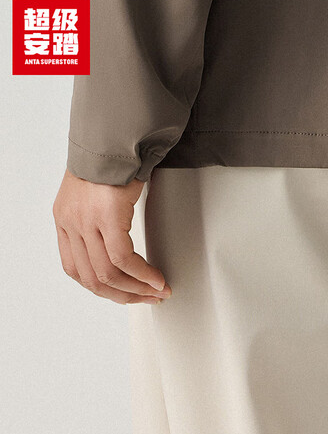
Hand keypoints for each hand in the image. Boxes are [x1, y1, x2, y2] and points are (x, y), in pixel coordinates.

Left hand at [52, 168, 171, 304]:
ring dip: (136, 289)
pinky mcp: (106, 216)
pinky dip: (143, 274)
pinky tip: (157, 278)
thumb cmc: (111, 162)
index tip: (126, 292)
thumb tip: (119, 249)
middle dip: (124, 295)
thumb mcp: (96, 197)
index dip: (103, 288)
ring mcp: (86, 221)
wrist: (117, 135)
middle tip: (147, 298)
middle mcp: (71, 224)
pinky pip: (124, 259)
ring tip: (157, 291)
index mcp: (65, 221)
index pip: (76, 270)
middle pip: (92, 278)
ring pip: (108, 274)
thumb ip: (98, 223)